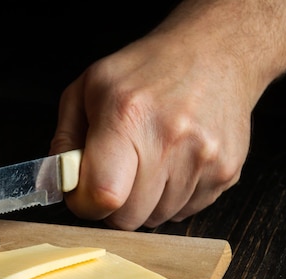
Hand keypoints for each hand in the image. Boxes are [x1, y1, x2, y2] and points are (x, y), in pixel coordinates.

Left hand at [50, 31, 256, 229]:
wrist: (215, 52)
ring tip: (150, 160)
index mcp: (127, 117)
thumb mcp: (88, 87)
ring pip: (156, 219)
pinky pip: (185, 212)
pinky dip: (172, 197)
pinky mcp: (226, 172)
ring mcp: (203, 159)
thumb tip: (59, 182)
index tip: (84, 192)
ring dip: (145, 201)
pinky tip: (174, 163)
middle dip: (114, 205)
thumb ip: (66, 139)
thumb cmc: (147, 70)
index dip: (85, 204)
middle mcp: (169, 140)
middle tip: (117, 174)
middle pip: (128, 218)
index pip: (102, 196)